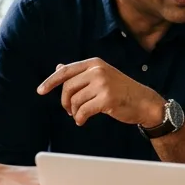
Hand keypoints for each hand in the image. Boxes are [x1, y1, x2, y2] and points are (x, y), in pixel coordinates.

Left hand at [37, 58, 164, 127]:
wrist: (144, 102)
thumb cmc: (122, 90)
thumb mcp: (101, 76)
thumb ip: (80, 73)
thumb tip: (58, 67)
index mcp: (95, 63)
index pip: (66, 71)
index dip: (50, 81)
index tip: (40, 90)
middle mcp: (98, 70)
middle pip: (68, 87)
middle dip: (65, 102)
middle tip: (69, 110)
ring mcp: (103, 84)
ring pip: (75, 100)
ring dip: (74, 112)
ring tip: (79, 116)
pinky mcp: (106, 99)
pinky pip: (83, 111)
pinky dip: (80, 118)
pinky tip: (82, 121)